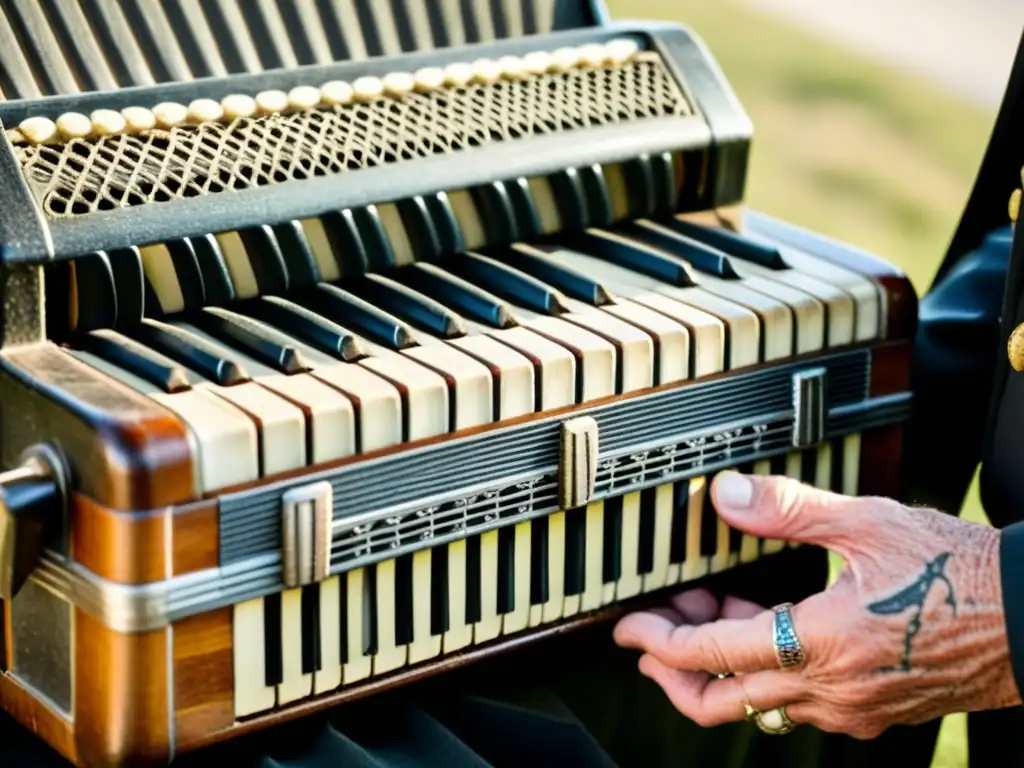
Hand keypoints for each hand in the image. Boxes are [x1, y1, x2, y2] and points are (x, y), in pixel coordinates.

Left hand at [612, 471, 1020, 738]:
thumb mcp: (867, 523)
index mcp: (820, 643)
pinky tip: (768, 631)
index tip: (628, 630)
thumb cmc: (959, 570)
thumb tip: (725, 495)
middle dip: (672, 675)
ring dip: (721, 671)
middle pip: (720, 703)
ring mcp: (852, 710)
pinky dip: (766, 674)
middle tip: (652, 641)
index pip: (709, 657)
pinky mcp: (873, 713)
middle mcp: (830, 690)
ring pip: (757, 707)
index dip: (656, 643)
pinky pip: (798, 706)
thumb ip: (787, 509)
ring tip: (709, 620)